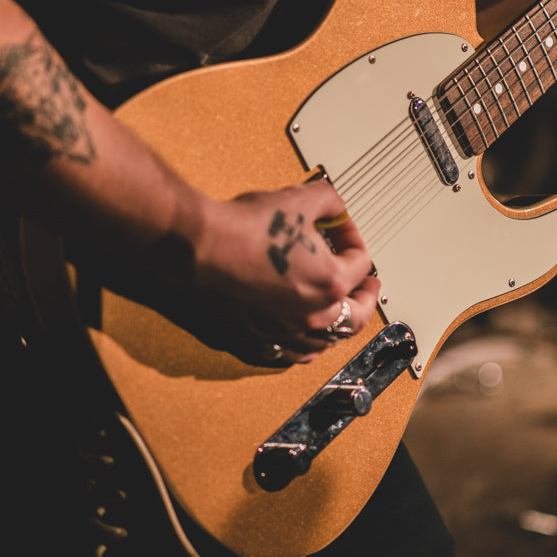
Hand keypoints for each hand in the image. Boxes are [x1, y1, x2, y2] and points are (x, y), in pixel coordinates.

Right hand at [172, 179, 381, 365]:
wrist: (189, 249)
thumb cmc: (237, 230)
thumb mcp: (296, 200)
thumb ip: (327, 201)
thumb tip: (334, 204)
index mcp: (329, 285)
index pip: (362, 264)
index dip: (354, 238)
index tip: (342, 229)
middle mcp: (310, 318)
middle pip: (355, 315)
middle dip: (364, 296)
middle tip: (367, 286)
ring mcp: (281, 336)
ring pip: (323, 344)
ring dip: (335, 327)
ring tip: (336, 314)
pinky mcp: (251, 344)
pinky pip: (286, 356)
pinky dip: (299, 347)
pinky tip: (298, 338)